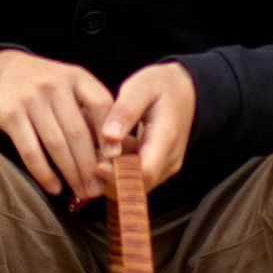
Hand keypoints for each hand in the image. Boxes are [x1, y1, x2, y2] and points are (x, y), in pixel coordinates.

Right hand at [0, 47, 113, 201]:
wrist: (3, 71)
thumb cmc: (47, 88)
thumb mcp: (72, 88)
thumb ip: (91, 114)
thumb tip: (113, 156)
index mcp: (77, 77)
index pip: (102, 105)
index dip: (110, 135)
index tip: (116, 161)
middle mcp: (55, 84)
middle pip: (78, 132)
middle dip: (90, 166)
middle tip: (97, 189)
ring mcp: (31, 98)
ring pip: (56, 144)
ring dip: (71, 173)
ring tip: (81, 192)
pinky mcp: (10, 114)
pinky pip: (30, 150)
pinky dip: (44, 173)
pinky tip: (54, 187)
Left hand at [100, 60, 196, 191]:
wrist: (184, 93)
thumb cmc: (161, 87)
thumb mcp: (142, 87)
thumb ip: (126, 111)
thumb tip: (108, 136)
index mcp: (167, 139)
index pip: (145, 172)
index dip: (119, 175)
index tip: (96, 166)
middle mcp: (169, 160)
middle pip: (137, 185)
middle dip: (110, 178)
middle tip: (88, 159)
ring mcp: (164, 168)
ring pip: (134, 185)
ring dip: (111, 176)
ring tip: (93, 152)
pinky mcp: (157, 170)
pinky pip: (135, 179)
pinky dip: (116, 171)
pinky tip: (103, 153)